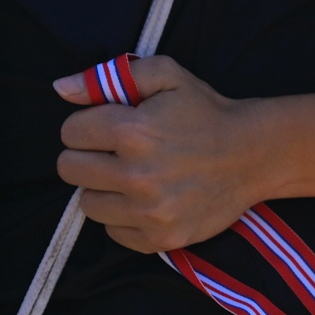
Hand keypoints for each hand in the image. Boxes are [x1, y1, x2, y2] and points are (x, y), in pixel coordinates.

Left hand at [53, 55, 314, 252]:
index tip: (108, 125)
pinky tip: (148, 199)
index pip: (70, 132)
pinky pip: (112, 232)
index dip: (86, 124)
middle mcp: (135, 176)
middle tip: (114, 151)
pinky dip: (123, 217)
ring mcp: (147, 212)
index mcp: (132, 131)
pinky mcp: (158, 239)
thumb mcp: (168, 76)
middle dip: (86, 156)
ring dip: (103, 188)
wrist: (253, 156)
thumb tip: (61, 88)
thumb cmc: (206, 112)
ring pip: (87, 203)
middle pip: (69, 169)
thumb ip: (113, 76)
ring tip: (132, 175)